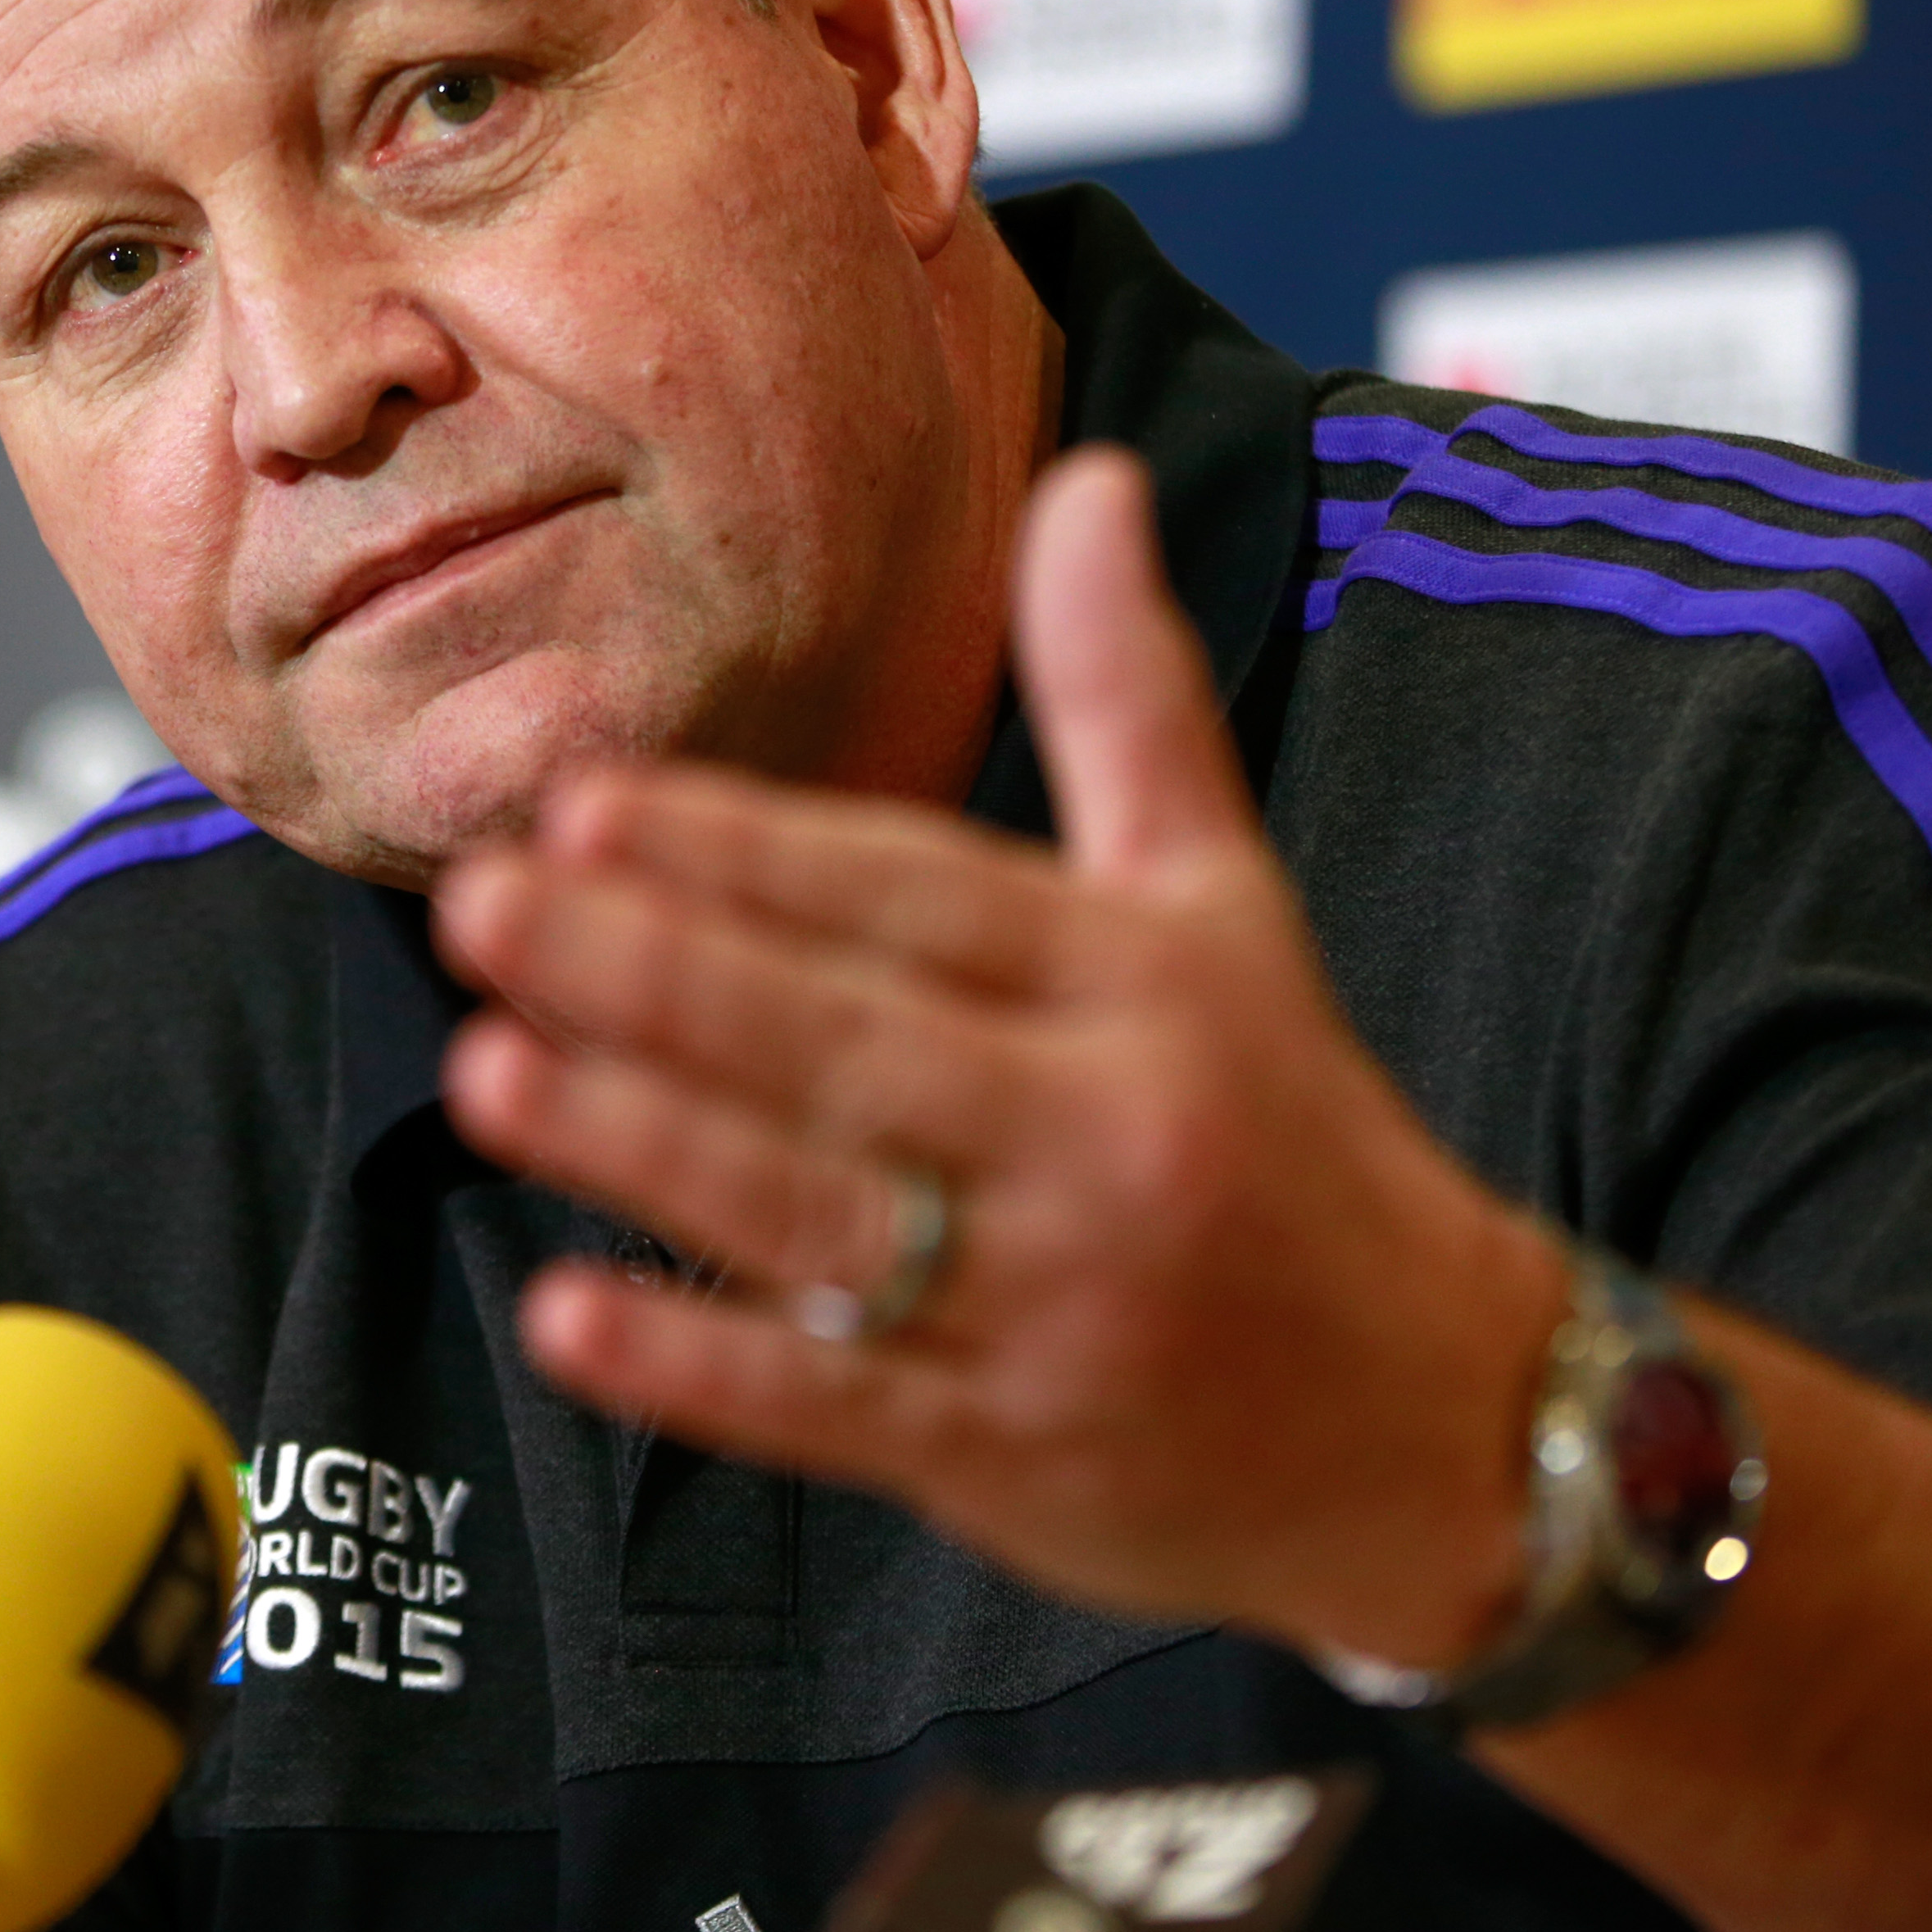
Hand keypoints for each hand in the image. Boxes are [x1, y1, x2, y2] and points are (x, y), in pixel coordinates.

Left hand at [431, 447, 1571, 1669]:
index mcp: (1144, 986)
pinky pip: (834, 1403)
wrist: (1451, 1427)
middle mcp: (1102, 1134)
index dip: (750, 850)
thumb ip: (1128, 701)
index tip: (589, 798)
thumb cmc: (1293, 1132)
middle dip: (655, 969)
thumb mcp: (1227, 905)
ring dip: (644, 1145)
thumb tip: (1091, 478)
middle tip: (479, 900)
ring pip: (819, 1214)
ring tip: (484, 1071)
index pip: (919, 897)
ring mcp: (1053, 1304)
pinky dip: (700, 1365)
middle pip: (848, 1040)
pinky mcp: (1010, 1453)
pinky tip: (564, 1310)